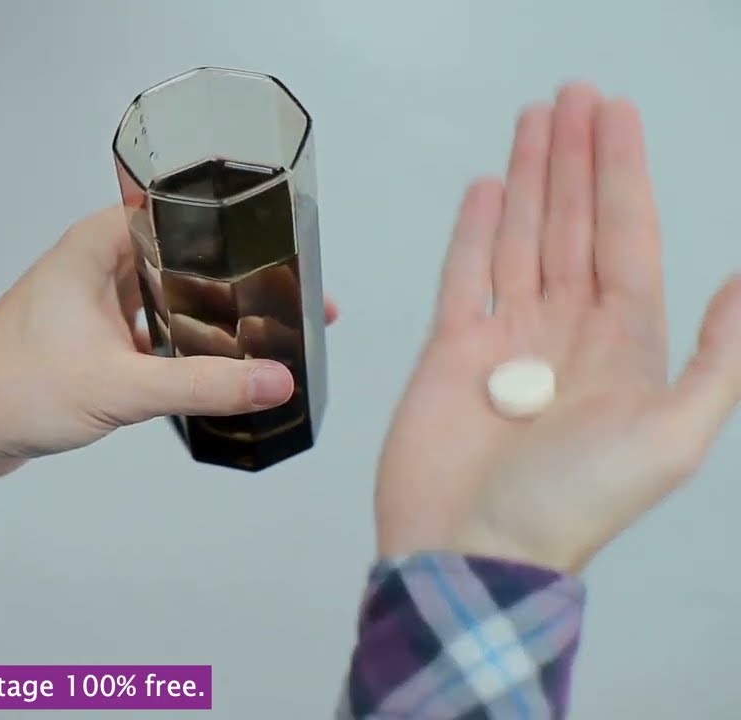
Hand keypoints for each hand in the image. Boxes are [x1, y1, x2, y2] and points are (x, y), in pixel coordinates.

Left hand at [0, 206, 336, 478]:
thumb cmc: (10, 387)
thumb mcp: (122, 387)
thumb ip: (202, 384)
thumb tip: (270, 381)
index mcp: (95, 248)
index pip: (174, 211)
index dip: (227, 222)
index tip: (274, 237)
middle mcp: (94, 267)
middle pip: (178, 258)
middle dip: (229, 278)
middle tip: (285, 294)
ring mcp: (92, 305)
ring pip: (165, 299)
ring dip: (206, 318)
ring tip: (262, 332)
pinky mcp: (90, 342)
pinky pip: (149, 335)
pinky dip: (180, 350)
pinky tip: (213, 371)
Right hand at [376, 83, 740, 572]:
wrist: (470, 548)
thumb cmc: (570, 502)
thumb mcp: (672, 437)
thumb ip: (718, 360)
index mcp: (625, 345)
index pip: (626, 238)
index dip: (621, 174)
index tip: (614, 117)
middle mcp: (567, 331)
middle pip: (573, 225)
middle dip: (574, 159)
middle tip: (572, 96)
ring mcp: (506, 338)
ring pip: (520, 238)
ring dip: (528, 179)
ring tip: (533, 121)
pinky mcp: (451, 351)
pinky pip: (465, 274)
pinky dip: (474, 229)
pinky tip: (487, 188)